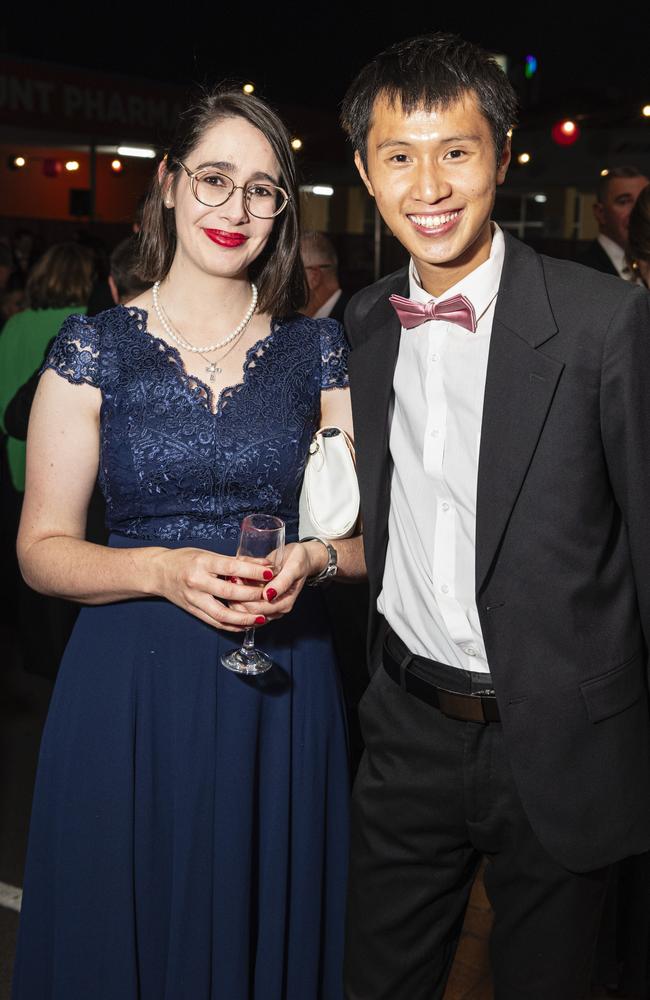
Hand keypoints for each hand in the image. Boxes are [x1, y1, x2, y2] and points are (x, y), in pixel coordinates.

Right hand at [150, 547, 275, 631]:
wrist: (158, 572)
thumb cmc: (186, 559)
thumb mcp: (208, 554)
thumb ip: (234, 561)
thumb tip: (264, 563)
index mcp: (203, 563)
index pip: (232, 568)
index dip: (253, 571)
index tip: (270, 572)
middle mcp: (197, 582)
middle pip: (230, 593)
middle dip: (253, 596)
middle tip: (271, 595)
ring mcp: (194, 599)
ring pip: (223, 614)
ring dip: (245, 618)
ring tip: (263, 618)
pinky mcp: (193, 611)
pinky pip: (215, 622)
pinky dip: (233, 626)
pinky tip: (246, 625)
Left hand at [228, 540, 327, 621]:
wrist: (300, 558)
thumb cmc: (299, 561)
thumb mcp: (294, 567)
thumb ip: (283, 582)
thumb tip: (269, 595)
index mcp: (285, 603)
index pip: (258, 610)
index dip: (245, 597)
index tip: (238, 579)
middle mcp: (276, 608)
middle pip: (248, 613)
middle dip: (238, 596)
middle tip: (233, 578)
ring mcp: (268, 606)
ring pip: (244, 610)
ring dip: (236, 596)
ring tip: (234, 579)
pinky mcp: (262, 601)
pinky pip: (245, 604)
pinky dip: (239, 594)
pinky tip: (237, 582)